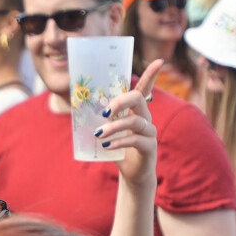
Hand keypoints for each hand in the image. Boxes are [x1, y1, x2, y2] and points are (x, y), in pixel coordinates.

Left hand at [101, 60, 161, 186]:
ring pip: (135, 121)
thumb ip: (98, 119)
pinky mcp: (149, 147)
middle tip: (104, 112)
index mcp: (136, 110)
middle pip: (137, 98)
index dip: (151, 75)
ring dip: (114, 127)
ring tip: (99, 134)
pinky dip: (119, 141)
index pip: (145, 88)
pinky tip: (107, 146)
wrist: (131, 174)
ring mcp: (149, 132)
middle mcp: (146, 117)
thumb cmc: (118, 149)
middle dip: (119, 101)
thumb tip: (76, 106)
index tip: (159, 61)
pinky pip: (136, 139)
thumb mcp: (107, 131)